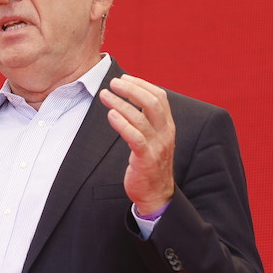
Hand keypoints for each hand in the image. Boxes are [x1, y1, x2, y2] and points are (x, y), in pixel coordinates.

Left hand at [99, 75, 175, 214]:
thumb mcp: (153, 140)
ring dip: (121, 103)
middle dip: (131, 89)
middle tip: (113, 82)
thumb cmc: (149, 165)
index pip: (160, 97)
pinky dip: (122, 124)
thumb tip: (130, 101)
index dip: (142, 84)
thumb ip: (146, 122)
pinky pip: (135, 137)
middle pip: (152, 102)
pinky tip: (110, 115)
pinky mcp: (146, 159)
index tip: (125, 78)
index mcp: (168, 126)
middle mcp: (165, 133)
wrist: (156, 194)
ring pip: (141, 118)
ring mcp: (157, 146)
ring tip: (105, 95)